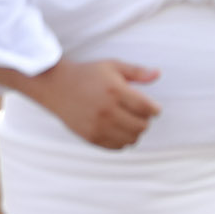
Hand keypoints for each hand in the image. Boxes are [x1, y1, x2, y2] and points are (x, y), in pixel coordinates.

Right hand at [28, 57, 159, 149]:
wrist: (56, 86)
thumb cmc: (87, 74)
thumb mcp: (112, 66)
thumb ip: (136, 72)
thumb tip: (158, 74)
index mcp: (115, 90)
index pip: (147, 108)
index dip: (155, 109)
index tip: (153, 107)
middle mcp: (107, 110)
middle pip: (142, 126)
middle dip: (145, 120)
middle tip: (138, 113)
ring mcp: (98, 126)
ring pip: (132, 139)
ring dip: (135, 131)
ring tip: (128, 120)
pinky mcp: (91, 137)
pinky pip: (118, 146)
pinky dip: (122, 140)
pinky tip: (117, 128)